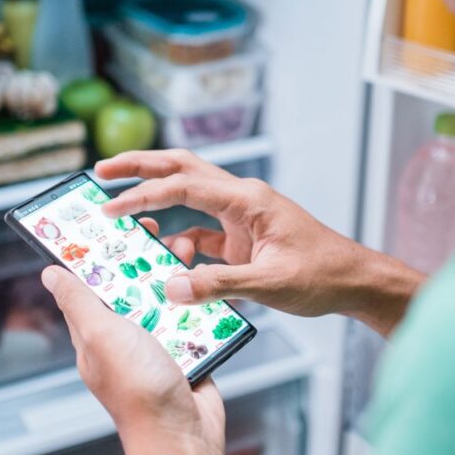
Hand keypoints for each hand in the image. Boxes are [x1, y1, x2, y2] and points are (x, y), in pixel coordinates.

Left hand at [41, 217, 224, 454]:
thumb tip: (49, 272)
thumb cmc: (138, 390)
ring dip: (174, 272)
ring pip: (164, 296)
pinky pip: (191, 316)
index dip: (97, 251)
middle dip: (142, 254)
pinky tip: (204, 280)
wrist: (184, 435)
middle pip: (130, 283)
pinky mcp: (186, 351)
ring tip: (187, 248)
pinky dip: (198, 298)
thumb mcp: (101, 336)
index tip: (110, 221)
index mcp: (95, 333)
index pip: (89, 282)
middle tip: (157, 229)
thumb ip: (78, 302)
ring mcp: (156, 343)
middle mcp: (123, 336)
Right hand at [96, 150, 425, 336]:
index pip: (184, 186)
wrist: (354, 281)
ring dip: (154, 196)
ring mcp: (241, 215)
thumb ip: (218, 284)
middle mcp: (241, 198)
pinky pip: (200, 230)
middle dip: (140, 167)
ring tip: (118, 204)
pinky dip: (178, 237)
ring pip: (188, 194)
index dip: (143, 194)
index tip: (110, 208)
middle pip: (182, 168)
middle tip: (100, 170)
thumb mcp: (269, 283)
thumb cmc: (322, 275)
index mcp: (248, 199)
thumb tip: (171, 288)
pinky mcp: (242, 236)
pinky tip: (163, 253)